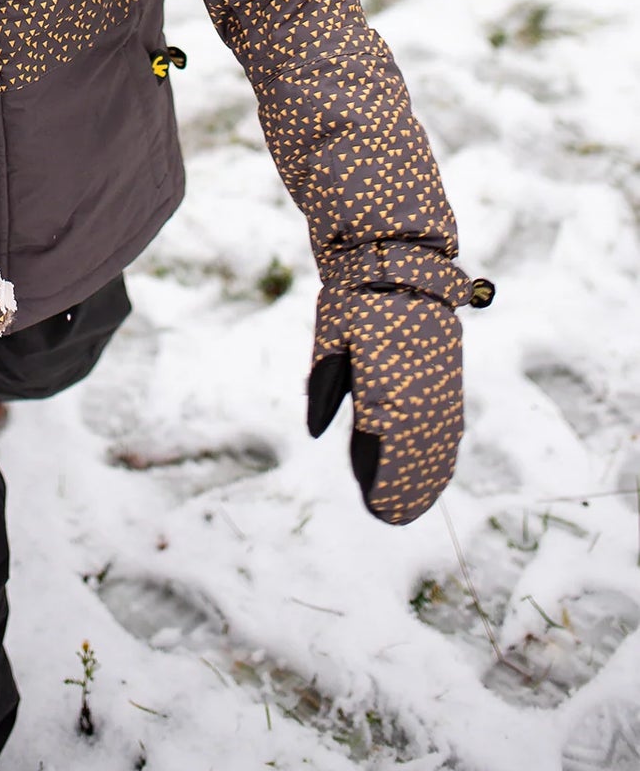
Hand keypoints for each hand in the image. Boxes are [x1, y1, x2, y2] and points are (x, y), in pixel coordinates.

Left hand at [307, 282, 465, 525]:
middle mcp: (421, 382)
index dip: (385, 480)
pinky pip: (450, 418)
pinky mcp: (451, 368)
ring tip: (416, 504)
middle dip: (407, 487)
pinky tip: (440, 466)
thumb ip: (327, 383)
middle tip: (392, 518)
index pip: (388, 444)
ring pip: (440, 438)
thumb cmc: (355, 295)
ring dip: (430, 473)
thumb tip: (319, 431)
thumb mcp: (331, 335)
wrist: (399, 252)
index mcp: (387, 376)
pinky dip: (444, 447)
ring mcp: (441, 376)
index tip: (379, 510)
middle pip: (419, 451)